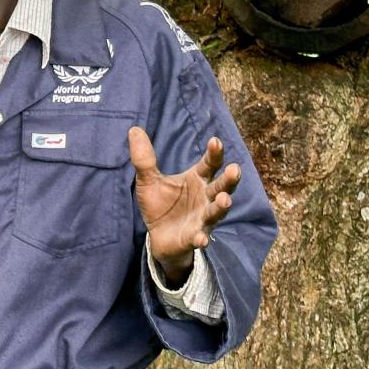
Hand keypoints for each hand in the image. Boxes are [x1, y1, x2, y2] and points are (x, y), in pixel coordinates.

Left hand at [128, 126, 240, 285]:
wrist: (158, 235)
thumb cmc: (160, 205)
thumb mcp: (148, 180)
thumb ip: (144, 159)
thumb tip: (134, 129)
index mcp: (197, 179)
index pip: (209, 164)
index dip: (214, 153)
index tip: (215, 141)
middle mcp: (206, 197)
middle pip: (221, 186)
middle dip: (229, 179)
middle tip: (234, 169)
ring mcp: (202, 218)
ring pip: (215, 212)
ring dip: (221, 206)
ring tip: (224, 199)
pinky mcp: (194, 237)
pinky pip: (200, 238)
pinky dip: (201, 238)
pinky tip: (201, 239)